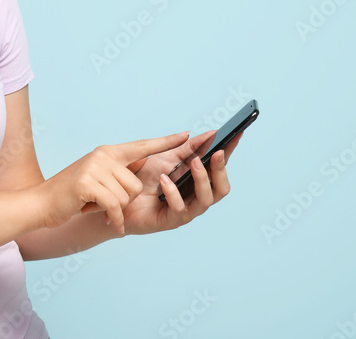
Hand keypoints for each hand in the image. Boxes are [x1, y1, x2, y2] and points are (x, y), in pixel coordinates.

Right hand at [34, 132, 190, 233]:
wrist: (41, 203)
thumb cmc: (72, 194)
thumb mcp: (97, 177)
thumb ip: (118, 170)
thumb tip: (142, 165)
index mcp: (108, 152)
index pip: (143, 146)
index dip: (166, 142)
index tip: (187, 134)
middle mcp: (102, 155)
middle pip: (136, 183)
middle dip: (124, 201)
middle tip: (103, 202)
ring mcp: (94, 168)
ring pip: (126, 195)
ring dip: (115, 209)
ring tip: (96, 206)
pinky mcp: (87, 184)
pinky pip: (114, 205)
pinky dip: (114, 218)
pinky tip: (110, 222)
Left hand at [120, 129, 244, 235]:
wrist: (118, 196)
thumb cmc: (142, 178)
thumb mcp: (164, 157)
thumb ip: (186, 148)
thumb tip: (209, 134)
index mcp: (195, 180)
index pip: (217, 166)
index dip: (229, 151)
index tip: (237, 134)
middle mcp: (194, 196)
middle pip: (220, 188)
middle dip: (221, 170)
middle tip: (217, 153)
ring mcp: (185, 210)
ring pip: (205, 200)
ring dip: (201, 180)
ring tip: (195, 163)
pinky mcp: (170, 221)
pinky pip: (179, 209)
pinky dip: (173, 192)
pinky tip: (164, 179)